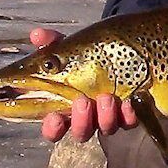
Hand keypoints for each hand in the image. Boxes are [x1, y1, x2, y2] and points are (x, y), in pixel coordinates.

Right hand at [31, 27, 137, 142]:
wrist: (123, 49)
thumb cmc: (89, 54)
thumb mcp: (69, 47)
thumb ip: (52, 43)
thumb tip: (36, 35)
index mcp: (67, 105)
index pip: (55, 128)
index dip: (53, 128)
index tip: (54, 118)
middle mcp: (89, 116)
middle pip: (81, 132)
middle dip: (81, 121)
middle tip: (82, 101)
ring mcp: (111, 115)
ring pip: (106, 128)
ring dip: (105, 115)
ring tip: (106, 96)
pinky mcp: (131, 112)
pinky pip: (131, 120)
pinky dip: (128, 112)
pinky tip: (128, 101)